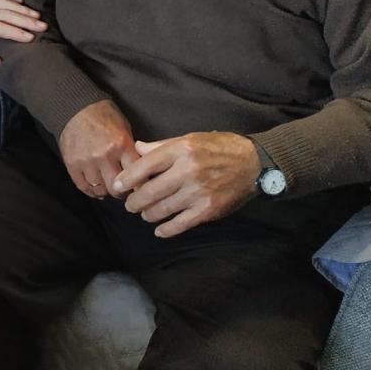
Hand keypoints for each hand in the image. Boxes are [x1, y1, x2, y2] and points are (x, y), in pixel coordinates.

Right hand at [58, 100, 136, 198]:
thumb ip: (131, 151)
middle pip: (116, 188)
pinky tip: (95, 187)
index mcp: (122, 145)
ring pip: (99, 189)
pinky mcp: (72, 164)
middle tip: (123, 190)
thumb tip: (140, 172)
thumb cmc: (104, 117)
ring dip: (105, 191)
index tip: (139, 187)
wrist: (75, 107)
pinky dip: (90, 190)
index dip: (139, 185)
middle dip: (122, 192)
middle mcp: (104, 155)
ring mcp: (86, 161)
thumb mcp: (125, 129)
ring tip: (108, 187)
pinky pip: (82, 186)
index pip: (136, 175)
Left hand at [115, 132, 259, 237]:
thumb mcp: (189, 138)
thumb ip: (161, 146)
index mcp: (180, 151)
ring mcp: (198, 192)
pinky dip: (167, 229)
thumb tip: (136, 149)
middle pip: (149, 191)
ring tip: (144, 213)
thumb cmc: (218, 148)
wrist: (254, 163)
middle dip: (133, 201)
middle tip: (129, 204)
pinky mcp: (208, 209)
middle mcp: (187, 171)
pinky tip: (159, 230)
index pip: (144, 166)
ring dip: (148, 214)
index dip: (125, 179)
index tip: (116, 186)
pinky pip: (181, 224)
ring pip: (162, 209)